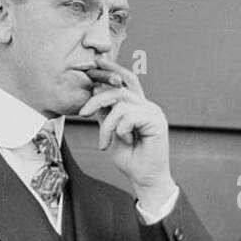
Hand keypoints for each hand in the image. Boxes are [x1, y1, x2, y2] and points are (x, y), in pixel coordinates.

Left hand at [76, 60, 172, 206]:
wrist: (144, 179)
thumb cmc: (130, 159)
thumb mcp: (111, 132)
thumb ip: (106, 114)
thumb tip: (95, 94)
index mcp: (139, 107)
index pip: (128, 81)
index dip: (114, 70)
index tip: (99, 61)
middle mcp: (148, 107)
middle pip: (119, 89)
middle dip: (97, 99)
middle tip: (83, 113)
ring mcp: (154, 113)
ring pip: (121, 104)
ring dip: (107, 125)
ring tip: (105, 142)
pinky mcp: (157, 122)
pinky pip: (129, 116)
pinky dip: (120, 130)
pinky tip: (125, 141)